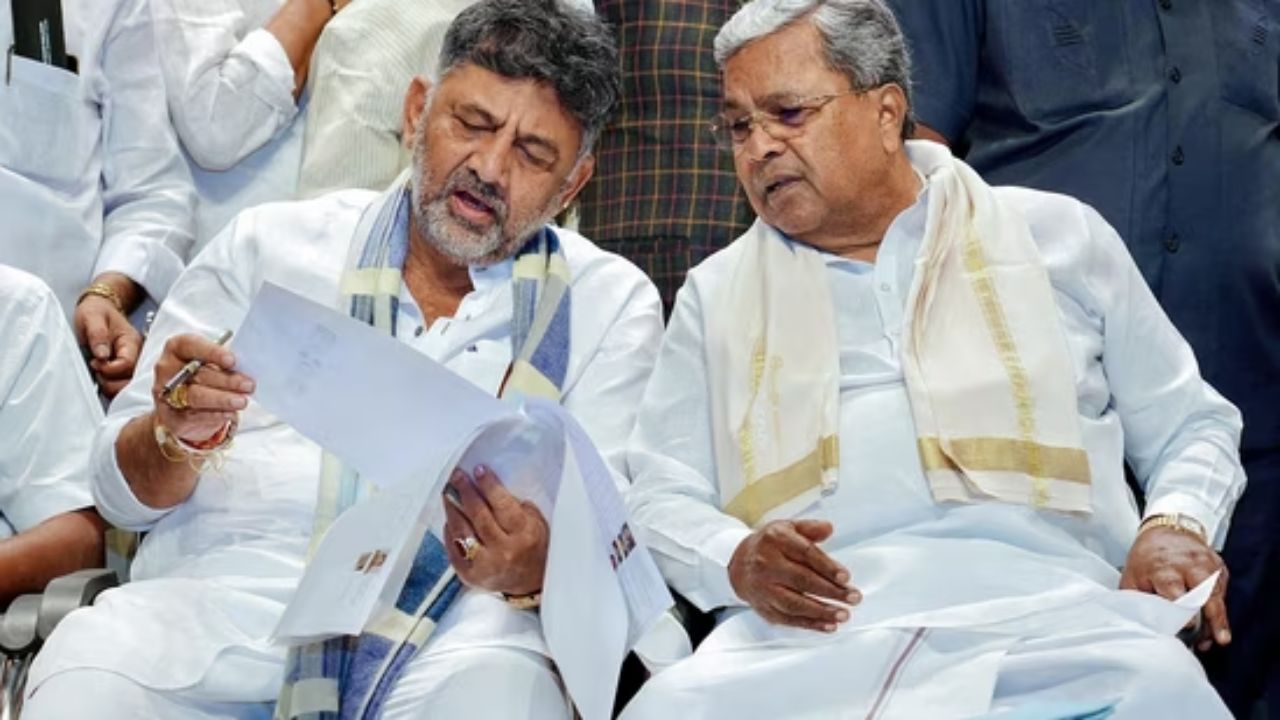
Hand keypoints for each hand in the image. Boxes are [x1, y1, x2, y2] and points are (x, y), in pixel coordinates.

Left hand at [75, 295, 141, 397]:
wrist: (97, 309)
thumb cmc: (96, 312)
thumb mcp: (92, 317)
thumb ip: (98, 335)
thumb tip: (102, 356)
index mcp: (131, 341)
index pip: (128, 364)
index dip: (110, 369)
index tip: (94, 362)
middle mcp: (137, 354)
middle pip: (132, 379)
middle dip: (111, 382)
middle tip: (96, 371)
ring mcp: (133, 363)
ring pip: (128, 386)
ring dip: (111, 386)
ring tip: (98, 373)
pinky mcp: (126, 369)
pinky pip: (123, 384)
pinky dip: (111, 386)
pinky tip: (102, 378)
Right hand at [151, 334, 253, 443]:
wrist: (184, 408)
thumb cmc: (203, 377)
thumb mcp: (212, 363)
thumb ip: (224, 363)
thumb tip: (246, 367)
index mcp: (177, 349)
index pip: (191, 345)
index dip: (212, 352)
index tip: (232, 360)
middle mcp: (167, 369)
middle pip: (198, 374)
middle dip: (227, 380)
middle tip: (248, 385)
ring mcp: (166, 394)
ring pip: (196, 396)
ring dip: (222, 399)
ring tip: (242, 401)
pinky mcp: (171, 416)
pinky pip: (194, 416)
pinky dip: (215, 414)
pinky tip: (230, 413)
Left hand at [442, 465, 548, 595]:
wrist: (529, 583)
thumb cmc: (534, 546)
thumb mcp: (536, 523)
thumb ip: (516, 505)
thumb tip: (489, 486)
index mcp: (524, 535)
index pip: (503, 505)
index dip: (489, 486)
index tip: (478, 469)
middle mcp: (504, 551)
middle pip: (479, 516)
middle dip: (466, 492)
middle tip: (457, 475)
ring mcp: (484, 565)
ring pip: (462, 531)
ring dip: (452, 508)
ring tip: (447, 492)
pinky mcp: (469, 575)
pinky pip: (453, 548)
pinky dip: (449, 531)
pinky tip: (449, 517)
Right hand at [728, 519, 860, 631]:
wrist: (738, 563)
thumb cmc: (768, 546)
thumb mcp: (787, 528)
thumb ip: (810, 528)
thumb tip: (828, 529)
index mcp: (775, 541)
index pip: (805, 554)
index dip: (827, 567)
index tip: (845, 577)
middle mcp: (766, 564)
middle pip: (802, 580)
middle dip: (831, 591)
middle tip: (853, 597)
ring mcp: (764, 588)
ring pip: (795, 603)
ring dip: (822, 611)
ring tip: (843, 614)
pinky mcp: (764, 608)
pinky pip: (788, 619)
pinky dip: (810, 624)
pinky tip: (828, 625)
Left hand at [1120, 526, 1229, 650]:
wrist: (1166, 530)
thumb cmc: (1146, 558)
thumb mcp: (1133, 577)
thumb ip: (1137, 601)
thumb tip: (1141, 625)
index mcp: (1163, 569)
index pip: (1176, 592)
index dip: (1183, 610)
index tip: (1189, 627)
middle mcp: (1188, 565)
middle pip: (1205, 593)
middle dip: (1213, 617)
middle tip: (1219, 638)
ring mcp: (1207, 564)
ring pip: (1218, 595)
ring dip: (1219, 619)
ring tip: (1219, 637)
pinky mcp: (1219, 566)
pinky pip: (1222, 591)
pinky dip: (1219, 608)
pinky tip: (1214, 622)